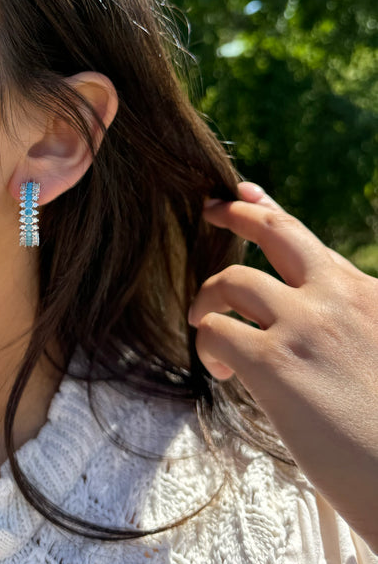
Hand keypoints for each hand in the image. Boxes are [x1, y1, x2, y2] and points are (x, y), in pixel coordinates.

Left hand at [187, 182, 377, 550]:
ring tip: (202, 322)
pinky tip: (221, 370)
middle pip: (274, 230)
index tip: (245, 193)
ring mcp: (305, 326)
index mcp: (366, 294)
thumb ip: (348, 324)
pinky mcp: (274, 364)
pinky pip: (215, 330)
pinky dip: (207, 345)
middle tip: (209, 209)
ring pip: (231, 281)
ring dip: (207, 299)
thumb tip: (297, 321)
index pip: (307, 239)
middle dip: (234, 213)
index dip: (269, 209)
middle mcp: (337, 297)